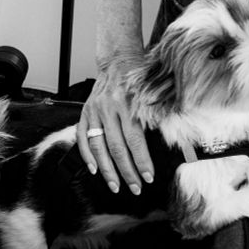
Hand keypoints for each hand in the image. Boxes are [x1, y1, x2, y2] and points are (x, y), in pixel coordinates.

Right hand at [76, 54, 154, 194]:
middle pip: (117, 148)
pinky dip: (87, 155)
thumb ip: (154, 118)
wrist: (118, 60)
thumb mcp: (151, 95)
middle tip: (135, 188)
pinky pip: (83, 137)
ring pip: (99, 146)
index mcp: (129, 104)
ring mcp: (95, 111)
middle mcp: (110, 108)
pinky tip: (94, 170)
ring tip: (115, 185)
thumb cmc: (139, 79)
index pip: (135, 140)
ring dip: (107, 170)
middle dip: (127, 172)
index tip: (149, 177)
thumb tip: (165, 145)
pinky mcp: (86, 112)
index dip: (142, 161)